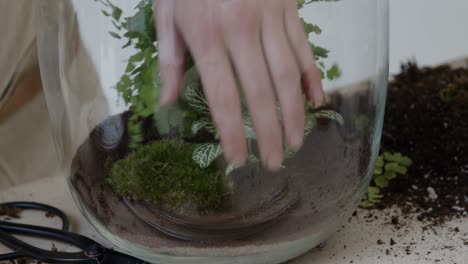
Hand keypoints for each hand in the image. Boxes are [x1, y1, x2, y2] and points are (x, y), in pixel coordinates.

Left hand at [155, 0, 322, 169]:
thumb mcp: (168, 15)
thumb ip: (169, 61)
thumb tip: (166, 104)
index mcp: (206, 37)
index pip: (222, 97)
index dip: (231, 133)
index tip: (238, 159)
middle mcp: (240, 32)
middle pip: (259, 94)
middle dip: (268, 133)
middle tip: (273, 163)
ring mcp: (269, 20)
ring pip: (287, 76)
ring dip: (294, 114)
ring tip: (296, 142)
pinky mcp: (288, 10)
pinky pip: (304, 49)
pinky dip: (312, 78)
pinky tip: (317, 103)